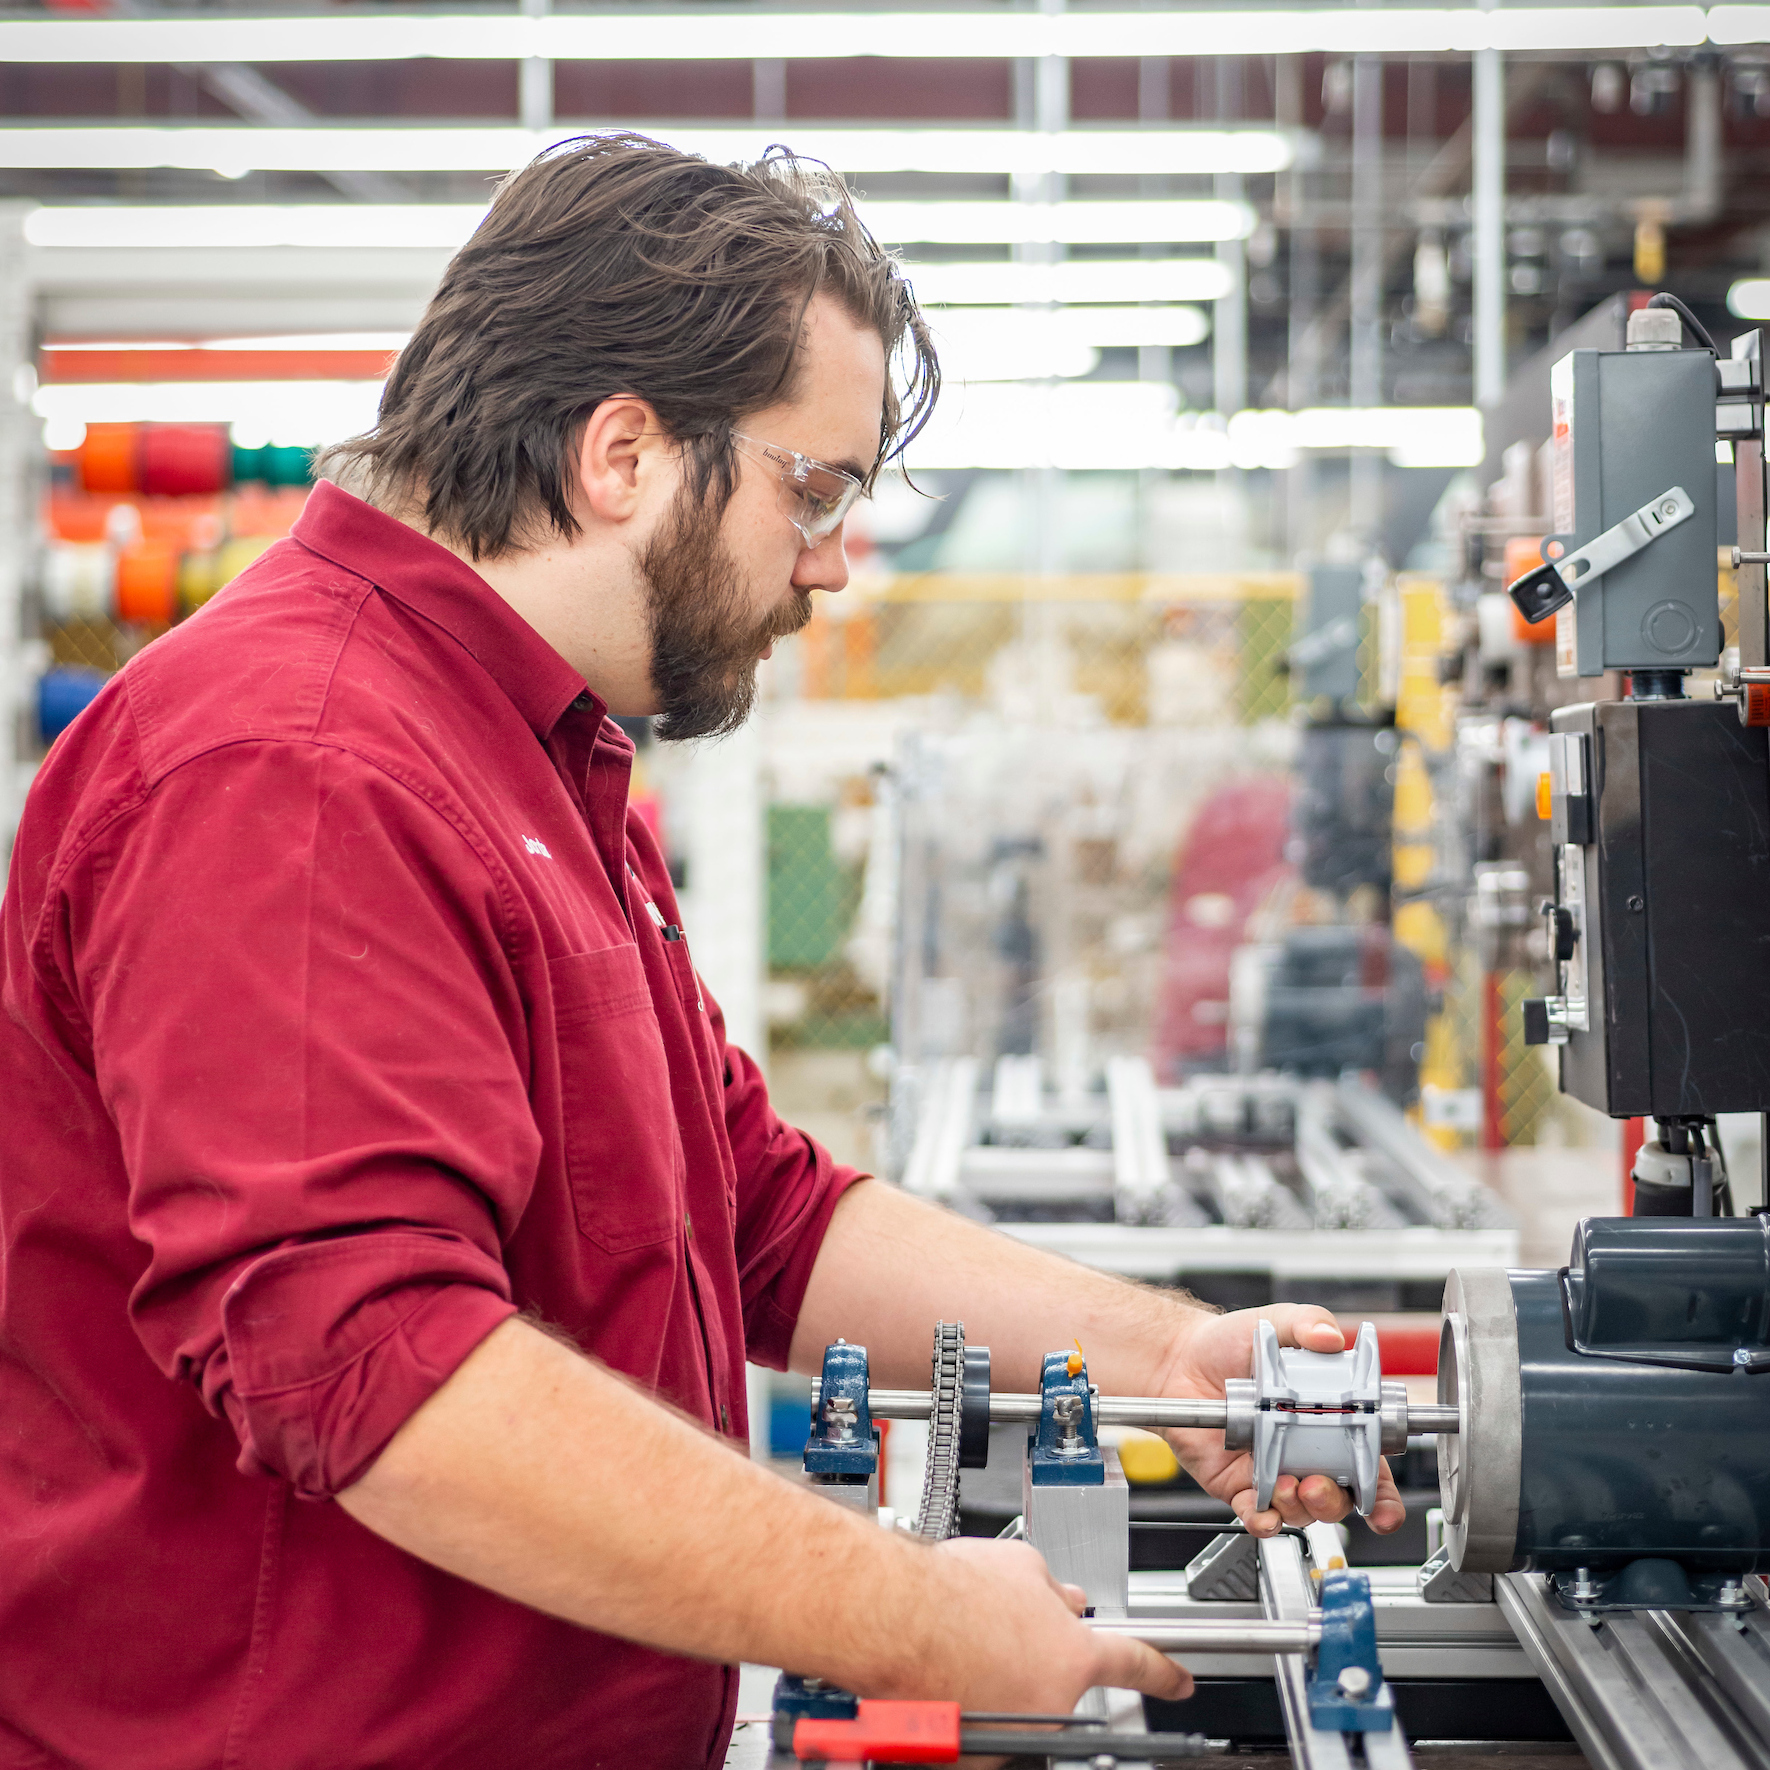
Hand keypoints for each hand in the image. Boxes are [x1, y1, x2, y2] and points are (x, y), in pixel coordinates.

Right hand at [870, 1536, 1191, 1713]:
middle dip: (1036, 1658)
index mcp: (1073, 1654)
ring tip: (963, 1645)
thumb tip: (1067, 1598)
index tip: (1180, 1683)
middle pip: (1060, 1681)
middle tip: (998, 1634)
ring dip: (1000, 1678)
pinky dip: (972, 1699)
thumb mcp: (1020, 1565)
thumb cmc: (952, 1592)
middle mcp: (1053, 1701)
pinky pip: (984, 1722)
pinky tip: (949, 1670)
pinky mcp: (979, 1750)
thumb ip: (1053, 1588)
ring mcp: (1017, 1730)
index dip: (1162, 1673)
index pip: (1134, 1664)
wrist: (898, 1619)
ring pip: (1018, 1701)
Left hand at [1152, 1305, 1405, 1537]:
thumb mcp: (1275, 1323)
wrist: (1180, 1360)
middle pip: (1338, 1499)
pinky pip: (1257, 1516)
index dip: (1382, 1496)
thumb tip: (1330, 1337)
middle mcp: (1305, 1456)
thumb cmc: (1231, 1344)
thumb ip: (1307, 1322)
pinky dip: (1263, 1520)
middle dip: (1336, 1502)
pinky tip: (1262, 1509)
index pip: (1369, 1470)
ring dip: (1300, 1508)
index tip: (1383, 1508)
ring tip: (1286, 1484)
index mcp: (1328, 1426)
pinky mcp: (1239, 1485)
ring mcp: (1273, 1473)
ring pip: (1301, 1511)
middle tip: (1318, 1483)